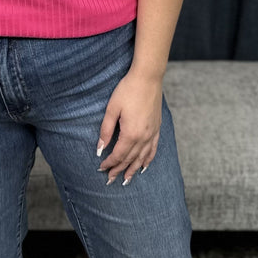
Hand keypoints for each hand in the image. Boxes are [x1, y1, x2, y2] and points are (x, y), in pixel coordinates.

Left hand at [96, 68, 162, 185]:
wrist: (148, 77)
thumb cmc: (127, 90)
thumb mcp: (112, 109)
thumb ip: (106, 130)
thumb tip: (100, 149)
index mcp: (131, 133)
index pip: (118, 155)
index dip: (109, 163)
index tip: (101, 168)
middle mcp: (144, 137)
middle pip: (130, 159)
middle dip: (119, 170)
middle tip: (110, 179)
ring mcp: (152, 133)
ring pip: (142, 158)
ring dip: (133, 170)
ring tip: (126, 180)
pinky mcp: (157, 128)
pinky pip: (153, 149)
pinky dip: (148, 160)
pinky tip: (144, 166)